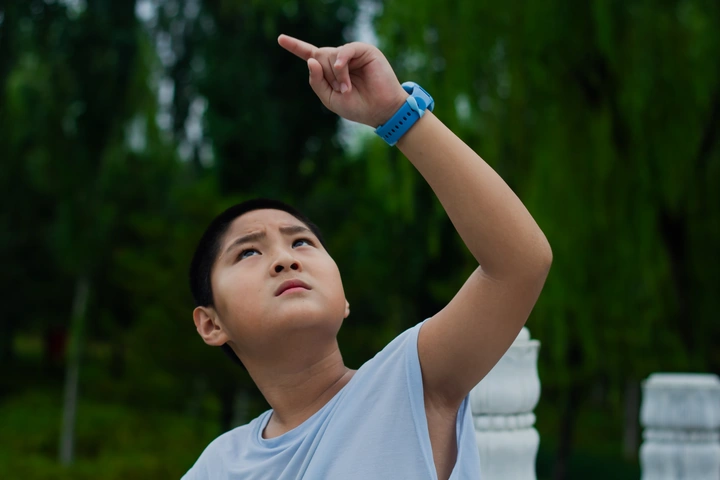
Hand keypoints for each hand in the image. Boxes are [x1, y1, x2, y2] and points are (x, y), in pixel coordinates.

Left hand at [278, 34, 407, 127]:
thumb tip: (311, 60)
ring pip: (330, 55)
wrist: (380, 110)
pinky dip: (341, 64)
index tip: (280, 39)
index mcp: (330, 71)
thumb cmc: (357, 107)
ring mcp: (352, 53)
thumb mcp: (329, 99)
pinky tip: (343, 73)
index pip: (310, 55)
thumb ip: (317, 82)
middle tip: (342, 90)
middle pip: (318, 56)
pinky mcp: (365, 51)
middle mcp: (339, 59)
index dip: (295, 46)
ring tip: (348, 88)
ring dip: (336, 75)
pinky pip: (344, 50)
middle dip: (326, 75)